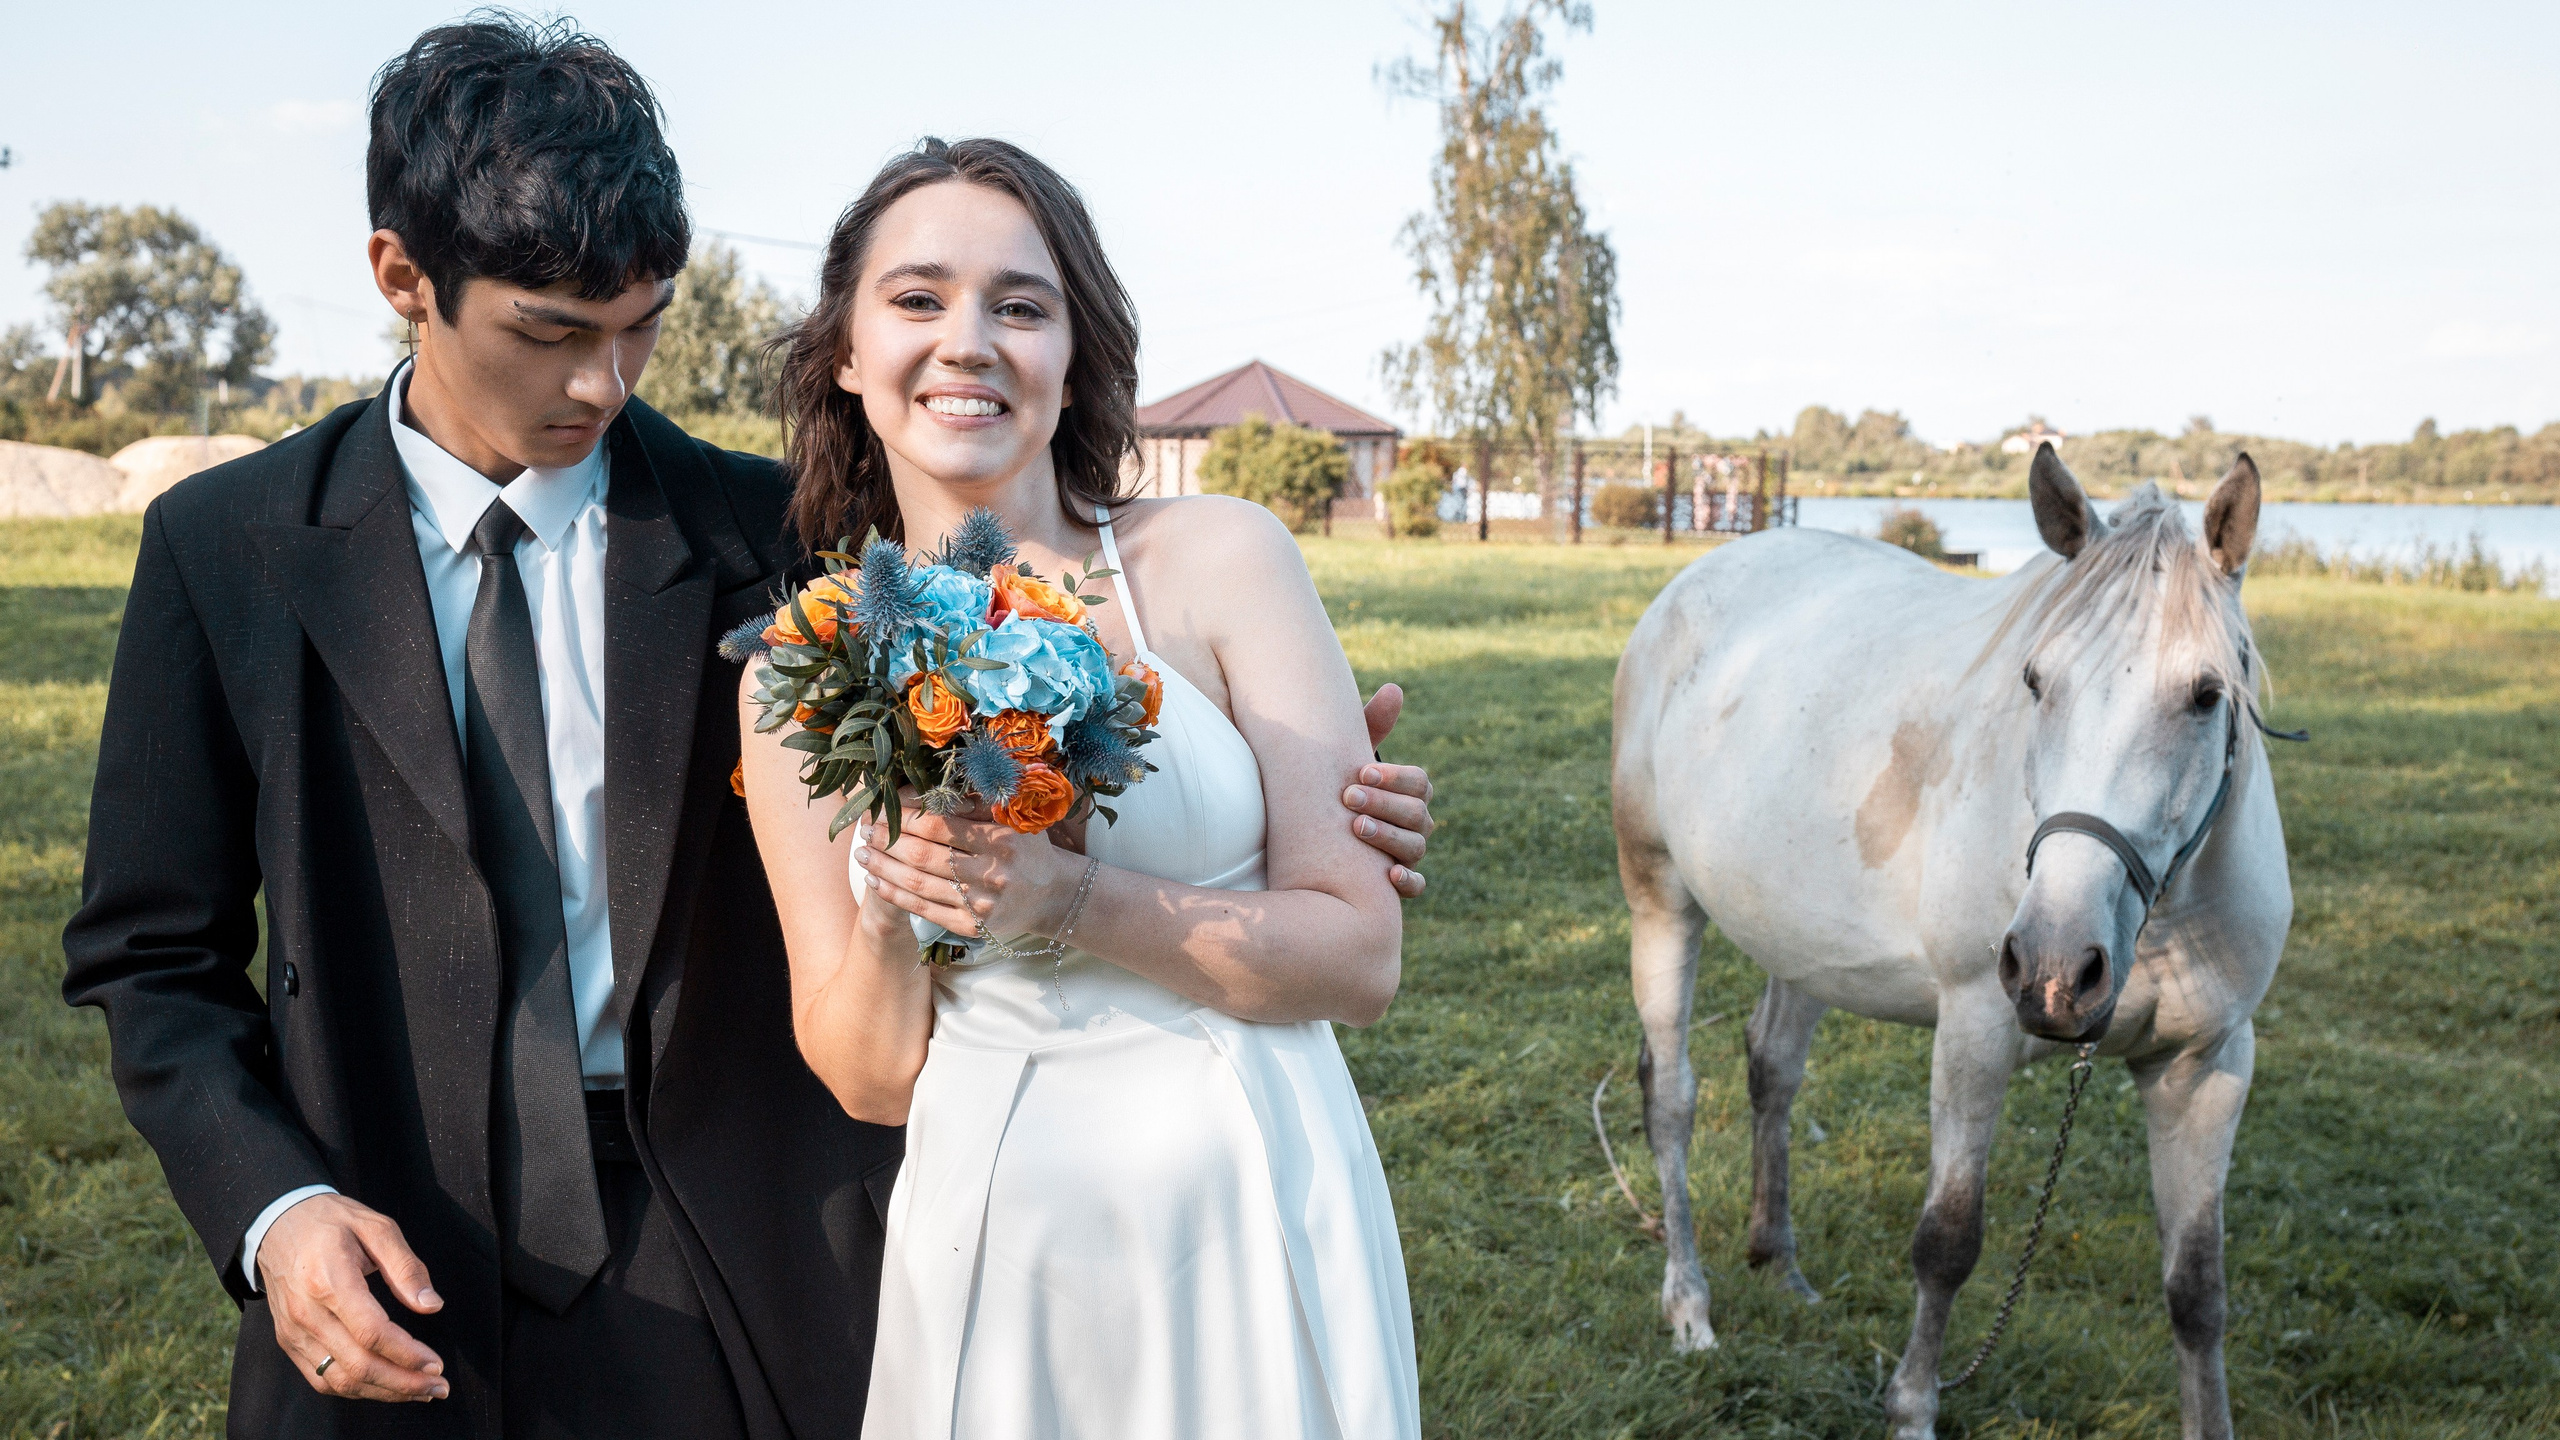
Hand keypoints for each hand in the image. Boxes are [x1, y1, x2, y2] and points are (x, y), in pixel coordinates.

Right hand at [257, 1193, 446, 1401]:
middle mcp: (307, 1314)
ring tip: (419, 1391)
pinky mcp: (289, 1342)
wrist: (278, 1224)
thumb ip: (406, 1268)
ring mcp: (294, 1332)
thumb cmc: (332, 1222)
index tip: (436, 1364)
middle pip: (357, 1366)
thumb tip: (431, 1306)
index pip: (371, 1333)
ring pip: (339, 1380)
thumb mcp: (377, 1227)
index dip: (406, 1355)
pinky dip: (356, 1389)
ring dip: (383, 1392)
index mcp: (329, 1282)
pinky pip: (322, 1379)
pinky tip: (385, 1386)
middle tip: (438, 1387)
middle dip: (403, 1383)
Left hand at [854, 806, 1083, 943]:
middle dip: (887, 842)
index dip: (905, 817)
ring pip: (918, 885)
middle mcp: (992, 873)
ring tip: (862, 855)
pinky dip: (895, 896)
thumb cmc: (1027, 848)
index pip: (940, 825)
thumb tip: (927, 785)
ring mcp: (981, 904)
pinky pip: (925, 911)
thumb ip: (976, 802)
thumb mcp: (1012, 819)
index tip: (883, 810)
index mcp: (1001, 839)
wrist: (1054, 895)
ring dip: (883, 868)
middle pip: (923, 856)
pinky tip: (876, 882)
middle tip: (864, 831)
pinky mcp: (973, 927)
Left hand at [1356, 683, 1434, 896]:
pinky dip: (1408, 882)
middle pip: (1417, 814)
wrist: (1315, 838)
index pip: (1419, 783)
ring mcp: (1408, 854)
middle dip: (1383, 804)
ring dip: (1387, 836)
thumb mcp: (1348, 756)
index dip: (1394, 777)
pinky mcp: (1397, 884)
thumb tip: (1394, 688)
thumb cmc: (1335, 789)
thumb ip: (1370, 726)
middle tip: (1348, 797)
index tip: (1362, 771)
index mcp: (1410, 793)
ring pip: (1414, 847)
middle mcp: (1416, 825)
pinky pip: (1417, 887)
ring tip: (1355, 828)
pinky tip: (1389, 874)